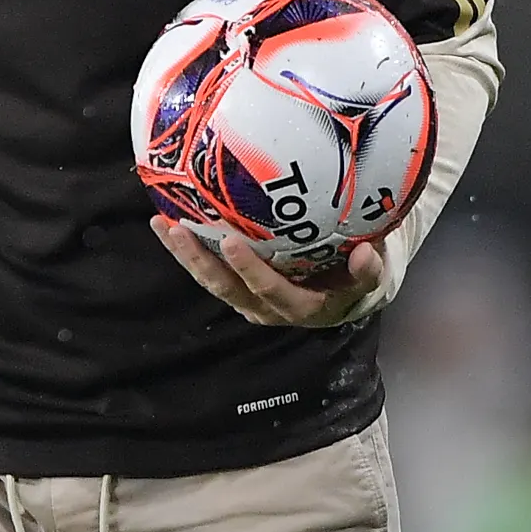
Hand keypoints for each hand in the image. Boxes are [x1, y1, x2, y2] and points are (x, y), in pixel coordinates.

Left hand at [152, 217, 385, 327]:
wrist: (343, 295)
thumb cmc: (354, 280)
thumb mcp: (367, 278)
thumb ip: (368, 270)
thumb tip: (367, 254)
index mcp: (299, 307)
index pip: (270, 290)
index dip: (250, 270)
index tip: (231, 242)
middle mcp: (267, 308)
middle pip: (227, 288)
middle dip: (200, 261)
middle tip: (180, 230)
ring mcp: (247, 299)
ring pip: (211, 281)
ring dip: (185, 255)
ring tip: (162, 224)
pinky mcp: (236, 288)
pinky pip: (209, 271)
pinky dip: (188, 251)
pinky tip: (167, 223)